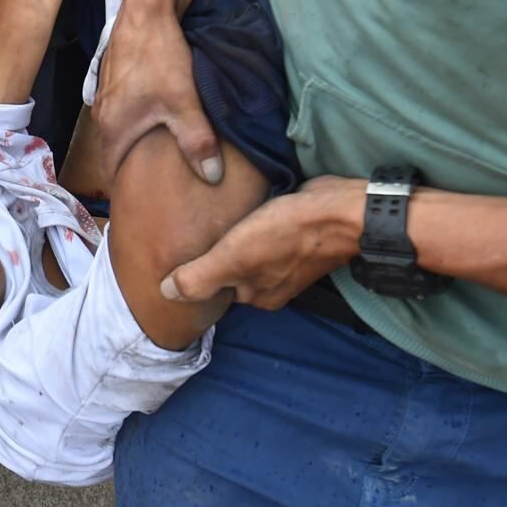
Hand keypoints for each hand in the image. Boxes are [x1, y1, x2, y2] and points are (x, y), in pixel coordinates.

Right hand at [93, 2, 222, 183]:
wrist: (146, 11)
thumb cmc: (159, 59)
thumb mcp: (183, 104)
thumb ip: (197, 143)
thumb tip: (211, 178)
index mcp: (113, 128)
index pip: (111, 172)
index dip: (125, 188)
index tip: (140, 202)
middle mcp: (102, 115)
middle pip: (115, 151)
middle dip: (133, 167)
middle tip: (155, 181)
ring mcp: (105, 95)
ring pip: (120, 129)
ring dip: (136, 141)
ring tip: (159, 153)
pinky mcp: (114, 78)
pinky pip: (123, 110)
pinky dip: (137, 120)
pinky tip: (157, 117)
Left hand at [161, 176, 364, 308]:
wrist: (341, 211)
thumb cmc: (285, 235)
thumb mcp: (233, 258)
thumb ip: (200, 278)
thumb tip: (165, 295)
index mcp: (258, 296)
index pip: (218, 289)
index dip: (200, 272)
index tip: (181, 251)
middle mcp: (274, 285)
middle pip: (234, 271)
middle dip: (217, 254)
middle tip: (194, 228)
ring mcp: (290, 262)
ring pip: (251, 254)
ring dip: (236, 238)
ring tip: (214, 216)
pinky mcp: (300, 237)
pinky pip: (267, 235)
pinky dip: (256, 226)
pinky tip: (246, 210)